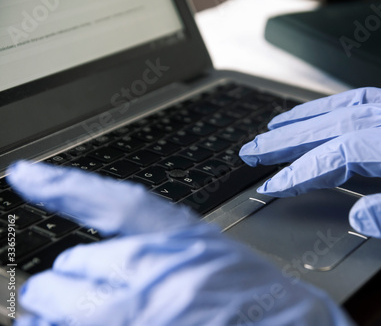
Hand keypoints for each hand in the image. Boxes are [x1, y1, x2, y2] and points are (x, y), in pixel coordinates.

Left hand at [7, 161, 352, 325]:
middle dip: (68, 284)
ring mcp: (137, 317)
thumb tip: (88, 244)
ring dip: (61, 314)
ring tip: (91, 314)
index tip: (25, 174)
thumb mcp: (205, 248)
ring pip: (52, 311)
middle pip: (64, 273)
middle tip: (91, 292)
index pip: (110, 204)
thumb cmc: (251, 296)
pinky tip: (82, 323)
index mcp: (177, 242)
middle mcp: (153, 277)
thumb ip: (149, 237)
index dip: (62, 186)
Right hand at [239, 87, 380, 255]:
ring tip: (273, 130)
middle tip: (252, 150)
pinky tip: (321, 118)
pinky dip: (335, 111)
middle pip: (338, 122)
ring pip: (349, 108)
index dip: (306, 167)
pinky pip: (367, 107)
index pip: (348, 150)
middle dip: (290, 137)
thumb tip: (357, 216)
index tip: (274, 184)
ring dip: (307, 118)